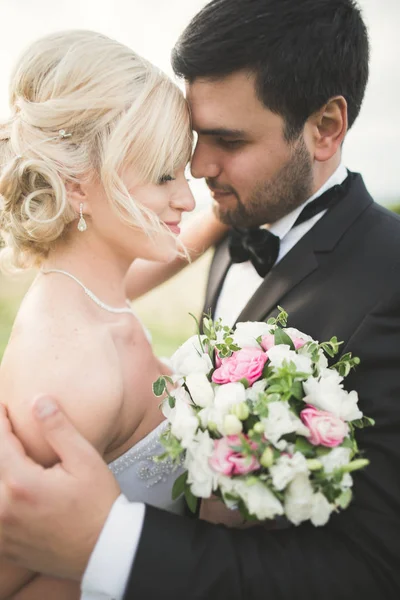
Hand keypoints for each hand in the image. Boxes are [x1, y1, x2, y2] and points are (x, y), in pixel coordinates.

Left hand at [0, 396, 120, 579]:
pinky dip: (1, 497)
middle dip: (1, 442)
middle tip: (8, 429)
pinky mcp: (5, 545)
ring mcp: (1, 530)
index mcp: (21, 483)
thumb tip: (38, 401)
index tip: (4, 406)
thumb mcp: (85, 460)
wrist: (105, 550)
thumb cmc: (98, 504)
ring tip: (11, 454)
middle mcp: (3, 508)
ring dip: (1, 468)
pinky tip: (11, 489)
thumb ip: (58, 429)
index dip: (1, 419)